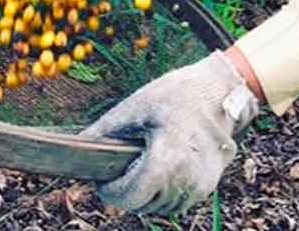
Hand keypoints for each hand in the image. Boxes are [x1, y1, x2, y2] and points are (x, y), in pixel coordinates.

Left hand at [82, 50, 259, 214]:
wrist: (220, 90)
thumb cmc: (176, 94)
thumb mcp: (136, 106)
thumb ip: (105, 131)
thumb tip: (78, 148)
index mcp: (166, 160)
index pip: (130, 197)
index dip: (112, 192)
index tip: (103, 180)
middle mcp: (186, 179)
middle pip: (143, 205)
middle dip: (128, 192)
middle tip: (122, 168)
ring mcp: (199, 185)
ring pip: (160, 207)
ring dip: (147, 194)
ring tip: (143, 164)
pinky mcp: (208, 185)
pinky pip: (177, 200)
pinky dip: (165, 191)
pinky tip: (163, 167)